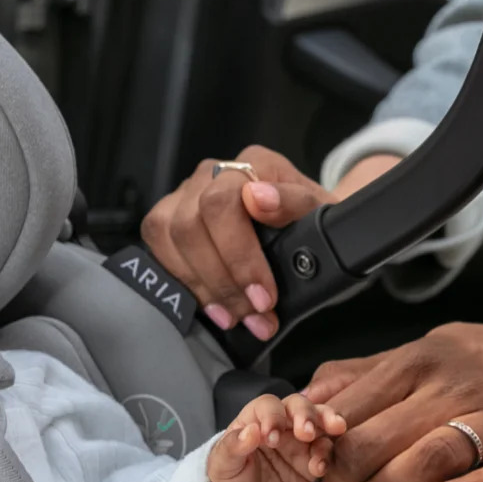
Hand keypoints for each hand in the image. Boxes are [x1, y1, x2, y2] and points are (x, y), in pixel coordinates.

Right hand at [140, 148, 400, 339]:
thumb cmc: (314, 223)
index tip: (264, 295)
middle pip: (189, 223)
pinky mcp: (170, 221)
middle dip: (222, 280)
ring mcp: (186, 195)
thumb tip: (258, 199)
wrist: (309, 229)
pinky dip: (184, 284)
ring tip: (236, 317)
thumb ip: (297, 202)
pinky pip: (158, 248)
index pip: (222, 201)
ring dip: (202, 286)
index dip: (238, 255)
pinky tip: (212, 308)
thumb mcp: (325, 214)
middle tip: (254, 314)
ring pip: (167, 235)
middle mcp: (213, 173)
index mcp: (253, 164)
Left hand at [208, 393, 348, 481]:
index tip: (271, 438)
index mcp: (255, 420)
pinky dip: (327, 456)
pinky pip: (325, 453)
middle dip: (307, 414)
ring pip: (318, 423)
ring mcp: (298, 444)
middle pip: (298, 406)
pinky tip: (319, 468)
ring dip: (327, 423)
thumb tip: (250, 431)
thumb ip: (233, 447)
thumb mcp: (222, 467)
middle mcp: (280, 426)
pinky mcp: (310, 463)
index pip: (268, 406)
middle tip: (306, 432)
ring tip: (334, 431)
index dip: (273, 416)